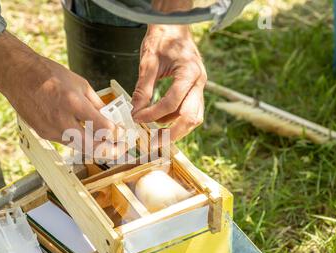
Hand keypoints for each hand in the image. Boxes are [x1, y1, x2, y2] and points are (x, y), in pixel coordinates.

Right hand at [0, 32, 116, 154]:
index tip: (122, 133)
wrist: (17, 75)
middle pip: (92, 147)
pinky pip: (66, 142)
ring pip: (79, 147)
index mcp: (73, 103)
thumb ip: (96, 104)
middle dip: (109, 150)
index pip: (102, 128)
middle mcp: (62, 121)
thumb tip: (110, 118)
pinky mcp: (44, 134)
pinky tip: (85, 135)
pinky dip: (78, 140)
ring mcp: (51, 130)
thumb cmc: (48, 75)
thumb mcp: (80, 84)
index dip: (115, 134)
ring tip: (106, 143)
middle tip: (119, 148)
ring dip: (94, 147)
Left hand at [132, 25, 206, 140]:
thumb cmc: (162, 38)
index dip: (153, 114)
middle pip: (191, 117)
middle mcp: (200, 82)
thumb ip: (143, 88)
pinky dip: (176, 120)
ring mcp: (200, 87)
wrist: (174, 25)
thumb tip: (136, 113)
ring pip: (194, 117)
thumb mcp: (148, 61)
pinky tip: (159, 121)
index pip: (172, 102)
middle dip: (172, 134)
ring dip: (175, 129)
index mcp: (190, 72)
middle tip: (153, 144)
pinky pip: (190, 111)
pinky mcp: (195, 90)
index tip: (137, 119)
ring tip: (154, 134)